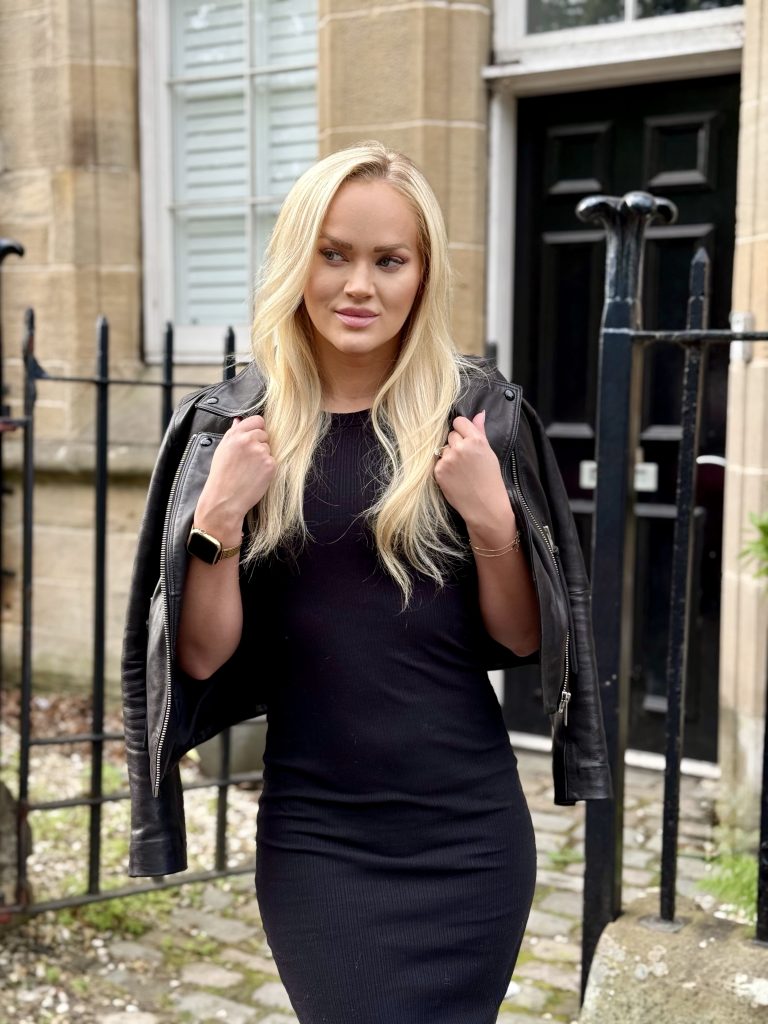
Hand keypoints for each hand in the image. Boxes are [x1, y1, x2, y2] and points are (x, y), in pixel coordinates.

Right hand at [194, 415, 275, 540]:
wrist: (224, 500)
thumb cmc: (221, 477)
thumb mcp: (222, 450)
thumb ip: (233, 433)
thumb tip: (239, 421)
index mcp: (235, 435)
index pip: (257, 420)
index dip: (257, 429)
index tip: (253, 439)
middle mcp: (248, 440)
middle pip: (265, 434)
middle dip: (260, 444)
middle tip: (248, 460)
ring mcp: (261, 452)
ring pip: (269, 448)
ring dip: (263, 457)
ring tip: (249, 470)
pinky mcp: (270, 464)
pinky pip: (273, 461)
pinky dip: (267, 469)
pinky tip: (255, 477)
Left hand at [433, 410, 515, 543]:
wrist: (484, 506)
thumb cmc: (490, 479)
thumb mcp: (489, 453)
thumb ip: (480, 431)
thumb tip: (479, 413)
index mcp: (475, 440)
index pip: (459, 422)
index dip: (462, 430)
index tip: (465, 439)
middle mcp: (460, 447)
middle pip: (450, 435)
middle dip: (456, 444)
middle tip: (466, 459)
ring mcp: (448, 459)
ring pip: (443, 449)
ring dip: (449, 456)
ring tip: (461, 470)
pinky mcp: (439, 471)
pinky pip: (438, 462)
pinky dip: (444, 468)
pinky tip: (455, 477)